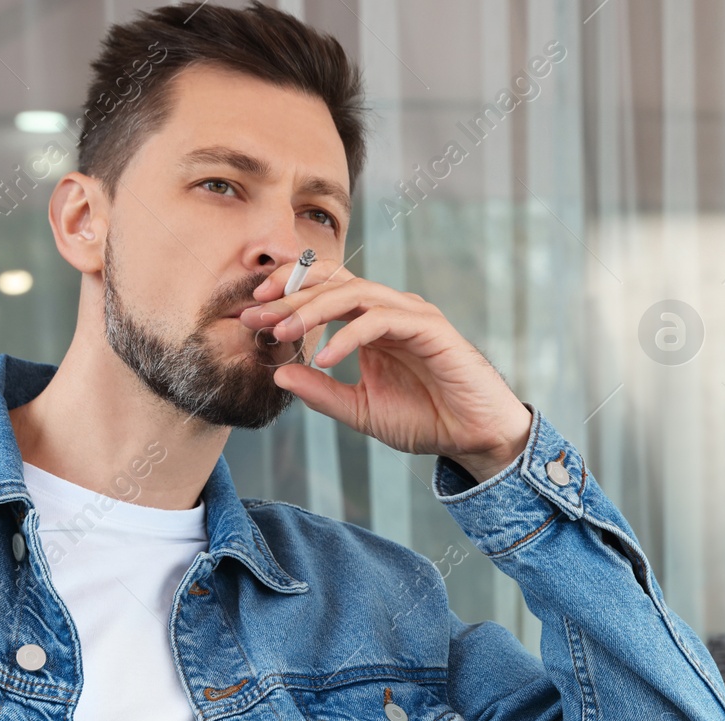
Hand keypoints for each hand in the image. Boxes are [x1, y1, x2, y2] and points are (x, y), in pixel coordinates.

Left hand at [240, 258, 532, 482]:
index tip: (251, 313)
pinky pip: (381, 319)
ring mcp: (411, 315)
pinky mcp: (430, 328)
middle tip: (253, 315)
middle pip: (333, 282)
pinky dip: (348, 335)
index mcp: (371, 322)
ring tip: (282, 332)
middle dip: (288, 296)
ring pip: (354, 293)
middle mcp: (390, 309)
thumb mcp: (360, 410)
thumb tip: (278, 375)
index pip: (324, 290)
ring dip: (312, 310)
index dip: (286, 293)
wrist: (473, 436)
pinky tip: (325, 357)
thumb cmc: (425, 420)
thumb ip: (321, 393)